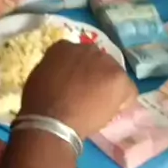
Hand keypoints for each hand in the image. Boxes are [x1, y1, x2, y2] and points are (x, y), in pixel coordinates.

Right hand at [20, 41, 137, 139]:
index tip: (75, 84)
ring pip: (114, 75)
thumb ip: (55, 70)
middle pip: (99, 62)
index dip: (79, 72)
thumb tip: (62, 76)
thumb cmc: (39, 103)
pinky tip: (111, 111)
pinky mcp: (119, 78)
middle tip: (89, 95)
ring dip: (109, 87)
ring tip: (100, 105)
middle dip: (96, 76)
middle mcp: (87, 48)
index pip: (77, 56)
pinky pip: (128, 91)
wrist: (52, 119)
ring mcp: (105, 62)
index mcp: (64, 47)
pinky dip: (123, 102)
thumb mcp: (41, 76)